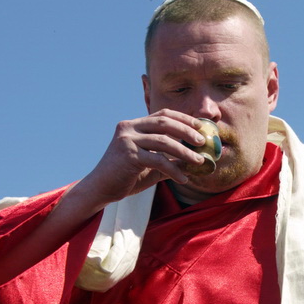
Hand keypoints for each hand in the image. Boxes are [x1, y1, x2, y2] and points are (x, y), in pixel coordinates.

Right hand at [73, 110, 206, 210]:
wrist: (101, 189)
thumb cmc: (125, 177)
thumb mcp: (150, 166)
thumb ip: (168, 160)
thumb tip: (193, 161)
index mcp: (133, 125)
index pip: (162, 114)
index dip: (183, 118)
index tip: (200, 126)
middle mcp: (129, 128)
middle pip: (164, 122)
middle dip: (187, 131)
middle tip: (202, 142)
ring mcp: (127, 140)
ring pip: (164, 141)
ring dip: (185, 152)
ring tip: (198, 161)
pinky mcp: (128, 155)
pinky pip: (158, 160)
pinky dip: (173, 169)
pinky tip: (183, 179)